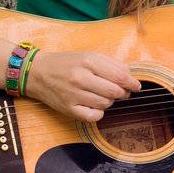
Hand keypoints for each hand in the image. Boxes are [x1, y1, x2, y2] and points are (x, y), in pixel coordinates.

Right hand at [25, 50, 140, 122]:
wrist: (37, 72)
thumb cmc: (66, 63)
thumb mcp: (88, 55)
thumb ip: (110, 63)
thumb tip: (129, 74)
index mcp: (88, 61)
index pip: (119, 75)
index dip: (132, 82)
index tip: (136, 86)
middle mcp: (80, 78)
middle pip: (114, 91)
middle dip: (123, 93)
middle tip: (122, 92)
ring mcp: (73, 95)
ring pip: (105, 104)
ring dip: (110, 101)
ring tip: (104, 95)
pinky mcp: (68, 109)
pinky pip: (93, 116)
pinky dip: (99, 112)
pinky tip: (95, 105)